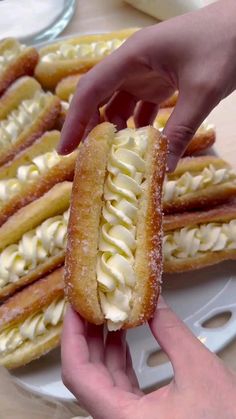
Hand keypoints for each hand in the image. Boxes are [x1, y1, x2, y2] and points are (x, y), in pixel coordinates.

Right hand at [58, 0, 235, 169]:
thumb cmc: (226, 44)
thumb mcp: (203, 91)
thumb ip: (181, 129)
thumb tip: (164, 169)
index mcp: (134, 56)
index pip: (91, 89)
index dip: (75, 120)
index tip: (65, 149)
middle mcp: (134, 64)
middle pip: (100, 98)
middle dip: (92, 128)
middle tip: (90, 159)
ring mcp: (147, 72)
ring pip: (119, 105)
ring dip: (116, 131)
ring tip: (114, 158)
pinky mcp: (161, 81)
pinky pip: (141, 108)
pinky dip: (139, 128)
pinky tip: (142, 146)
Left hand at [61, 297, 235, 418]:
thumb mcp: (198, 370)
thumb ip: (171, 332)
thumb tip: (153, 301)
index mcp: (123, 417)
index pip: (78, 374)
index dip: (72, 338)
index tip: (75, 310)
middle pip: (86, 372)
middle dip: (85, 334)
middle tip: (88, 302)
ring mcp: (127, 417)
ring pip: (101, 376)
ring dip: (101, 343)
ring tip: (103, 312)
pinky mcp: (139, 414)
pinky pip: (118, 381)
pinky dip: (117, 356)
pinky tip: (120, 335)